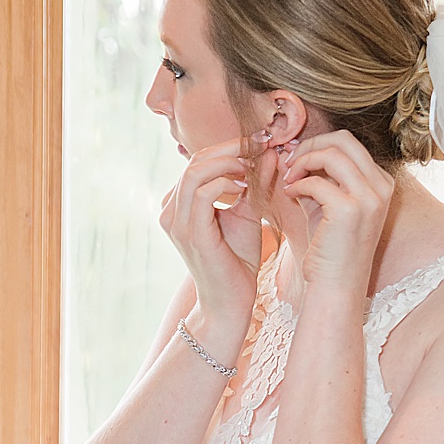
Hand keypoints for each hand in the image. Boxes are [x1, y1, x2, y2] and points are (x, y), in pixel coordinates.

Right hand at [157, 136, 269, 331]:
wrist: (231, 302)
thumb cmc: (238, 262)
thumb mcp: (249, 215)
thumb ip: (256, 186)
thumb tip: (271, 153)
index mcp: (182, 202)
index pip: (201, 161)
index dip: (230, 147)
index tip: (261, 141)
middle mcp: (172, 208)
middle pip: (196, 160)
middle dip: (230, 148)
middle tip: (261, 144)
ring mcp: (176, 220)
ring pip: (196, 172)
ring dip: (228, 163)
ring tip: (254, 164)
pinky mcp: (189, 233)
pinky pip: (201, 194)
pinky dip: (224, 183)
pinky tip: (245, 186)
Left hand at [274, 130, 394, 302]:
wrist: (337, 285)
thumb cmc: (331, 248)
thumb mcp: (328, 204)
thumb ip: (320, 176)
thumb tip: (295, 150)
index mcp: (382, 184)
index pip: (349, 144)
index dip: (317, 146)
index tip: (296, 160)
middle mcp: (382, 188)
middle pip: (343, 140)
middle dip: (309, 145)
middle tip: (289, 162)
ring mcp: (369, 198)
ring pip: (331, 154)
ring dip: (302, 161)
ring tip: (289, 178)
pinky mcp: (350, 210)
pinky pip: (316, 180)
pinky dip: (297, 184)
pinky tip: (289, 195)